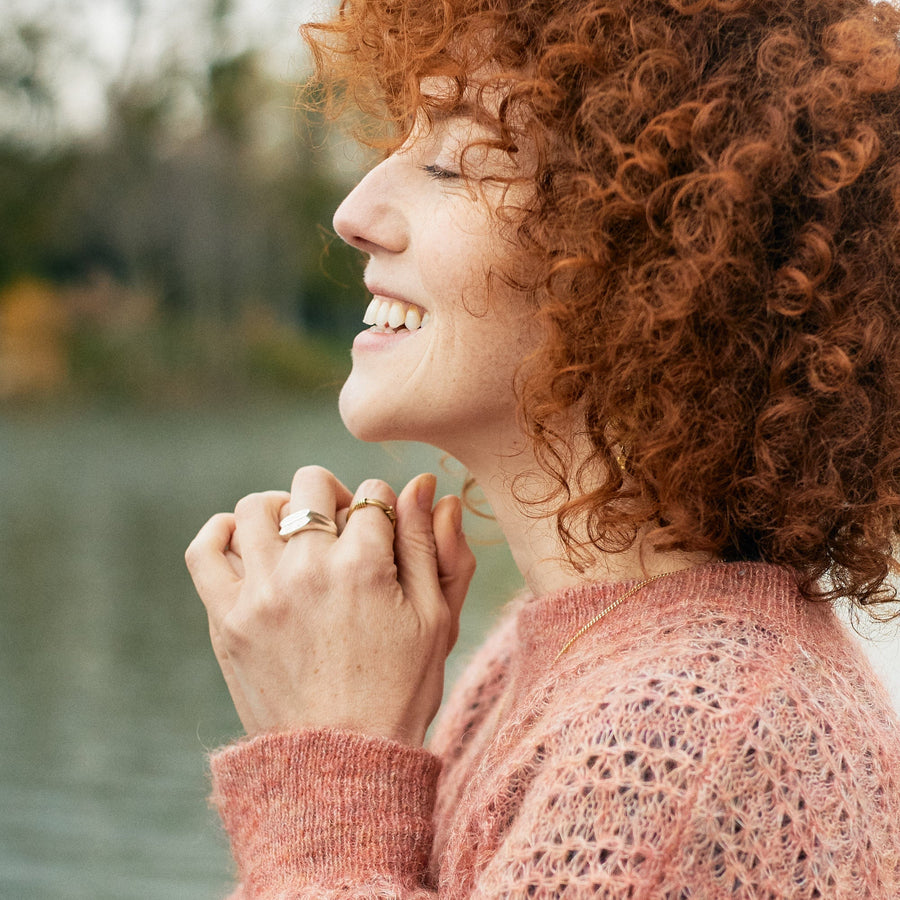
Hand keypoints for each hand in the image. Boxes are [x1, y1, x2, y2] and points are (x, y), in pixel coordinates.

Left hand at [185, 466, 475, 745]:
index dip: (385, 510)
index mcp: (365, 566)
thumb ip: (432, 546)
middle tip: (343, 531)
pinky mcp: (226, 618)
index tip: (384, 538)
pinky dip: (221, 532)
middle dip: (335, 497)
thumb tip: (425, 484)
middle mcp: (308, 569)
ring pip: (257, 507)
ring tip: (297, 536)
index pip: (373, 494)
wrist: (341, 761)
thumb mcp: (436, 619)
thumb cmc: (400, 689)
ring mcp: (261, 592)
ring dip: (282, 509)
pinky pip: (205, 549)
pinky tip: (245, 541)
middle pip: (312, 485)